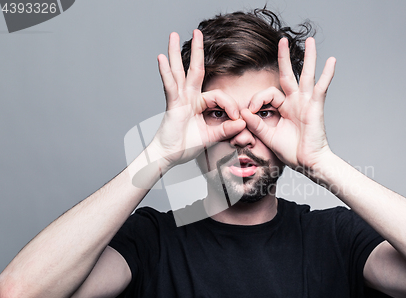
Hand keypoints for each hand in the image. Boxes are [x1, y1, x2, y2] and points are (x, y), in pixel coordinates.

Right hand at [150, 30, 245, 167]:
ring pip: (179, 71)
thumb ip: (227, 129)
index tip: (236, 119)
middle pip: (194, 69)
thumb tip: (243, 123)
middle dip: (197, 51)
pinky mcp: (172, 105)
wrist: (169, 156)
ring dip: (177, 52)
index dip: (230, 105)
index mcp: (198, 104)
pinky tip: (162, 58)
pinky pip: (170, 86)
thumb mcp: (211, 136)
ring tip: (174, 34)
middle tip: (197, 32)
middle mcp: (188, 97)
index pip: (218, 95)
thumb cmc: (186, 146)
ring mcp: (179, 99)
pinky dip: (166, 72)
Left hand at [241, 37, 335, 174]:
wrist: (307, 163)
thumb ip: (255, 123)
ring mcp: (306, 102)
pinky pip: (321, 87)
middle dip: (284, 57)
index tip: (250, 112)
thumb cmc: (290, 151)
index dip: (256, 100)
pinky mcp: (315, 106)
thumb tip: (243, 111)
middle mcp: (295, 101)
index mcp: (283, 108)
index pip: (268, 93)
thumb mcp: (267, 136)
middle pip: (288, 74)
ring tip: (311, 40)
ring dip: (309, 57)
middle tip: (282, 40)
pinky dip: (327, 74)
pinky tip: (332, 60)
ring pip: (306, 74)